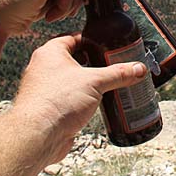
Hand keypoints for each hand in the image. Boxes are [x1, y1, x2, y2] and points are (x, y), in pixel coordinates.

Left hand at [13, 33, 147, 163]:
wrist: (38, 136)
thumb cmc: (57, 101)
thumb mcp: (95, 82)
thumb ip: (118, 74)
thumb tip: (138, 69)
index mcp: (50, 53)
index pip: (73, 38)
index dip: (92, 40)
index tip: (108, 44)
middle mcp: (44, 69)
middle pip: (75, 59)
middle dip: (95, 63)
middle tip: (114, 64)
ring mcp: (46, 89)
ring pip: (73, 80)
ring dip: (90, 82)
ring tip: (111, 83)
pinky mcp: (50, 108)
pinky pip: (71, 98)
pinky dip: (84, 98)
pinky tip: (99, 102)